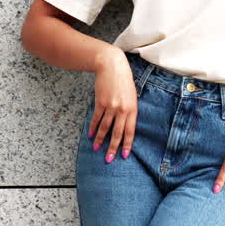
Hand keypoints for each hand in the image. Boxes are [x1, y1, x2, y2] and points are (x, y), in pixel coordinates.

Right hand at [89, 48, 136, 162]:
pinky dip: (93, 127)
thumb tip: (125, 123)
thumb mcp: (132, 95)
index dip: (127, 144)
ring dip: (100, 139)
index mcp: (133, 109)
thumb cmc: (124, 80)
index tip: (124, 155)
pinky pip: (96, 118)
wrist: (112, 66)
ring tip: (97, 149)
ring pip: (105, 127)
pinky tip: (91, 134)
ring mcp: (111, 107)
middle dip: (113, 147)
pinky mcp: (101, 102)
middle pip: (117, 132)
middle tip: (109, 159)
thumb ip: (129, 110)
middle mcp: (122, 110)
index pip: (130, 131)